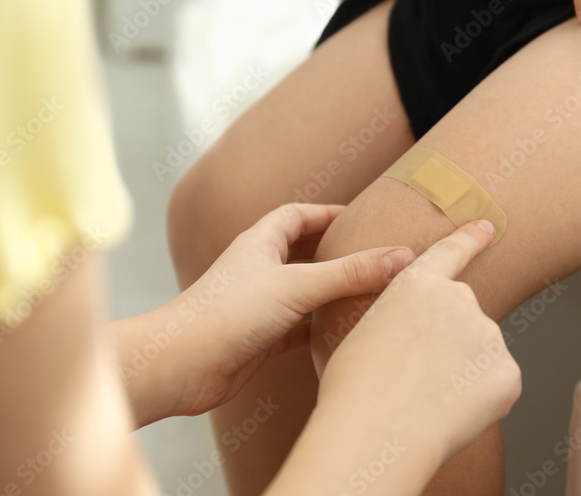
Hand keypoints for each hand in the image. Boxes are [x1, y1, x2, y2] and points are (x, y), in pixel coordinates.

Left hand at [118, 204, 415, 423]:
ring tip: (367, 293)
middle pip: (301, 252)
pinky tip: (341, 335)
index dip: (328, 213)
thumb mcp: (297, 286)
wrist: (178, 366)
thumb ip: (351, 273)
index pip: (298, 215)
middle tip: (372, 254)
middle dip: (334, 251)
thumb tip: (402, 256)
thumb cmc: (226, 314)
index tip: (362, 217)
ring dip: (329, 293)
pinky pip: (296, 329)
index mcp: (260, 243)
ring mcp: (257, 305)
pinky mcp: (258, 340)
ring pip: (301, 293)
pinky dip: (318, 330)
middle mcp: (257, 270)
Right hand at [315, 220, 521, 468]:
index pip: (452, 251)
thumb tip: (413, 338)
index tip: (488, 227)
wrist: (376, 433)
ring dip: (462, 373)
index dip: (471, 238)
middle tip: (416, 377)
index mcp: (418, 284)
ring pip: (479, 354)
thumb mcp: (364, 332)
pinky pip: (495, 385)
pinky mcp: (507, 373)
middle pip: (463, 318)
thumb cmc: (355, 390)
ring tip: (426, 400)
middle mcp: (460, 300)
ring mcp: (488, 336)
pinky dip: (480, 401)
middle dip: (449, 342)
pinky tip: (449, 414)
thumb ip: (400, 320)